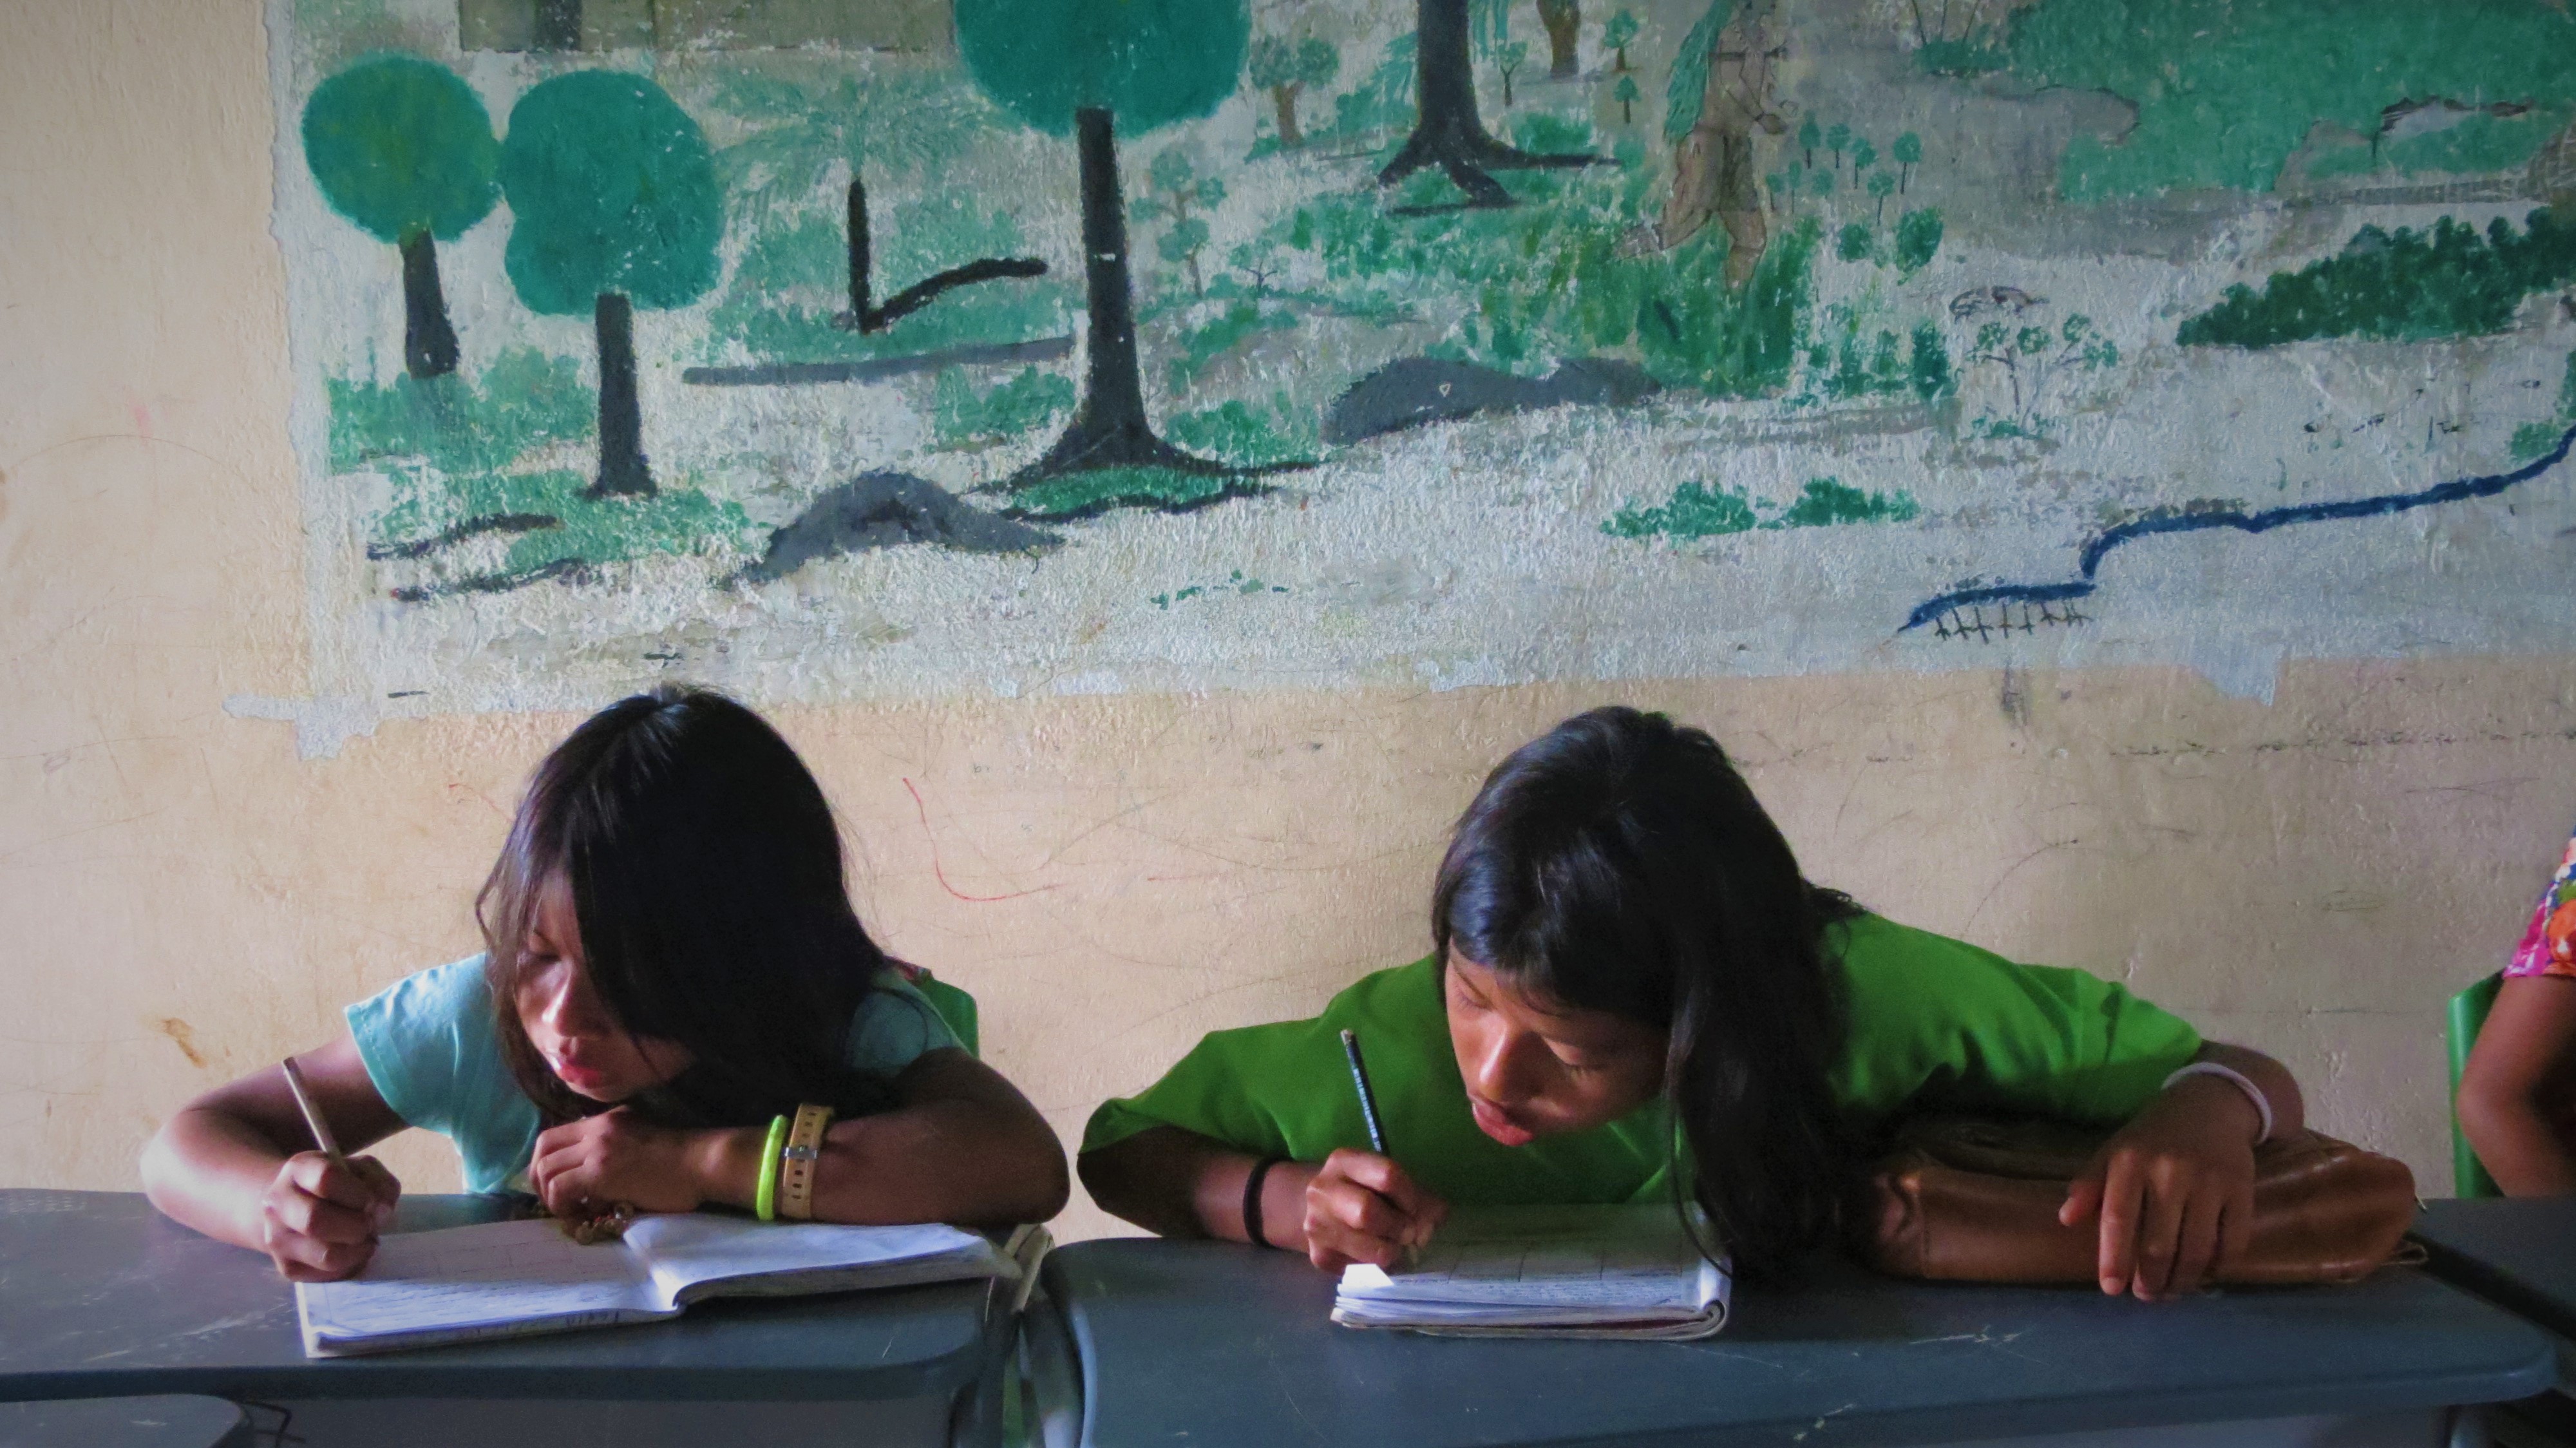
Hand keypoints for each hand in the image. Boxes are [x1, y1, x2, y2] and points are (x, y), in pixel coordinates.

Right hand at [259, 1152, 399, 1281]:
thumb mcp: (362, 1171)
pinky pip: (326, 1275)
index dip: (358, 1193)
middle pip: (316, 1220)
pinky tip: (352, 1251)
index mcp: (299, 1169)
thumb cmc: (338, 1185)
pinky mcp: (285, 1267)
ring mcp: (276, 1237)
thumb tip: (382, 1212)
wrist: (296, 1205)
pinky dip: (350, 1265)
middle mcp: (278, 1202)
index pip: (326, 1178)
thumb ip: (379, 1185)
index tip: (370, 1201)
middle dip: (356, 1226)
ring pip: (324, 1254)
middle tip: (369, 1225)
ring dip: (357, 1250)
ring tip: (364, 1240)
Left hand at [529, 1108, 722, 1218]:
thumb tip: (590, 1174)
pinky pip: (561, 1189)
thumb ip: (614, 1145)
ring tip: (569, 1211)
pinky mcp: (601, 1172)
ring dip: (550, 1196)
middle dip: (538, 1178)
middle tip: (552, 1201)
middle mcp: (596, 1129)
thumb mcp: (640, 1138)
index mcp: (605, 1120)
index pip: (555, 1135)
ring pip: (547, 1170)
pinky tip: (579, 1215)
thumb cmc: (679, 1160)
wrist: (701, 1163)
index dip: (544, 1162)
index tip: (552, 1184)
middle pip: (543, 1149)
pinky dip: (561, 1206)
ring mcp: (597, 1149)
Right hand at [1297, 1149, 1448, 1272]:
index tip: (1414, 1208)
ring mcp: (1316, 1224)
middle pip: (1367, 1212)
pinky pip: (1362, 1268)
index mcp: (1344, 1161)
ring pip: (1369, 1248)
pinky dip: (1377, 1265)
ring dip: (1391, 1251)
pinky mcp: (1319, 1255)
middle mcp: (1322, 1190)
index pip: (1386, 1175)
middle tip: (1407, 1233)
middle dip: (1398, 1226)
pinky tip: (1374, 1253)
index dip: (1410, 1196)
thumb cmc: (1363, 1190)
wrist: (1318, 1208)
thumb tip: (1438, 1217)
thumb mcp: (1386, 1181)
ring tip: (1392, 1244)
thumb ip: (1417, 1195)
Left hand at [2059, 1077, 2260, 1300]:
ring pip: (2197, 1250)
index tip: (2111, 1289)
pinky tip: (2205, 1274)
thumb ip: (2089, 1184)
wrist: (2210, 1105)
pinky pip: (2232, 1242)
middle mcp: (2170, 1171)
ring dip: (2183, 1281)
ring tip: (2172, 1291)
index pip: (2117, 1218)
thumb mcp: (2114, 1150)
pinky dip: (2218, 1267)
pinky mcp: (2242, 1189)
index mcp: (2130, 1161)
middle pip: (2159, 1244)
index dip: (2113, 1258)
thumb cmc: (2153, 1136)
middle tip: (2146, 1295)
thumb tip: (2065, 1219)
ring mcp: (2209, 1181)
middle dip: (2151, 1280)